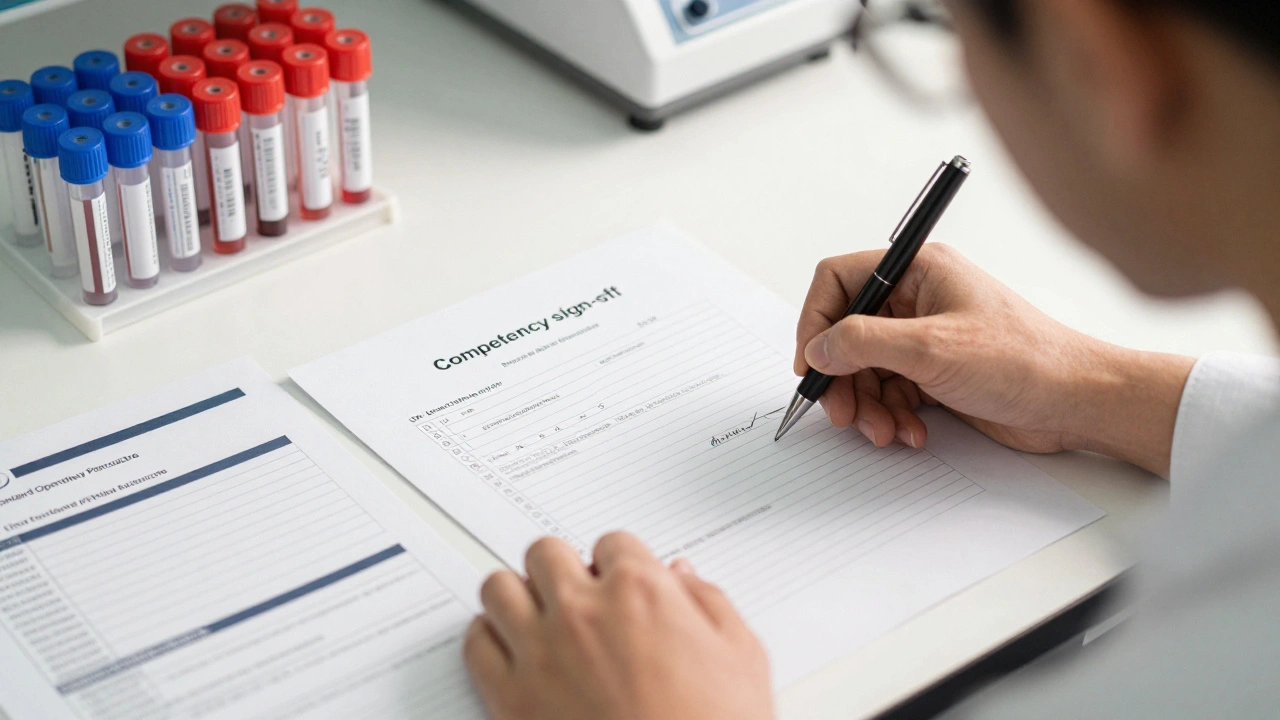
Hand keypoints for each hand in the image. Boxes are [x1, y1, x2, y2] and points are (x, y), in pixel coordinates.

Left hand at [464, 533, 773, 719]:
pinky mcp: (511, 698)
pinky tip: (509, 649)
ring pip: (499, 588)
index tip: (620, 579)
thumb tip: (682, 576)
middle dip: (562, 568)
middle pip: (545, 553)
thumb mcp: (741, 656)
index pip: (612, 542)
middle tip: (575, 591)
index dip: (619, 562)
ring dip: (517, 596)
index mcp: (641, 591)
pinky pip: (475, 644)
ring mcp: (541, 653)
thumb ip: (708, 602)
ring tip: (535, 614)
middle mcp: (583, 612)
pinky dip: (488, 640)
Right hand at [796, 244, 1193, 475]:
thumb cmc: (1026, 360)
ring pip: (866, 369)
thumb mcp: (932, 348)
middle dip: (842, 378)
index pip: (840, 280)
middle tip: (842, 413)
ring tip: (884, 430)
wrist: (1076, 402)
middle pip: (847, 333)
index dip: (816, 322)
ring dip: (868, 405)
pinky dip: (892, 415)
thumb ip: (863, 343)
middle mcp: (918, 298)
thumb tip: (819, 348)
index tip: (811, 364)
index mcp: (918, 270)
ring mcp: (926, 337)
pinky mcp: (935, 372)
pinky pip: (890, 392)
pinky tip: (910, 432)